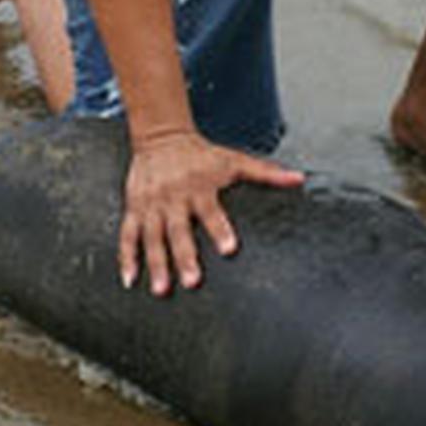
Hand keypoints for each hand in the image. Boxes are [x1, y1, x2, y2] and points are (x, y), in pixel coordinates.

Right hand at [118, 130, 303, 294]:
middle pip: (178, 230)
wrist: (161, 137)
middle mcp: (174, 198)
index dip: (220, 229)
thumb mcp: (234, 160)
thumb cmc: (202, 154)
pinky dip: (126, 258)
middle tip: (192, 282)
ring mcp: (151, 205)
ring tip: (162, 289)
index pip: (211, 211)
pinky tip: (130, 280)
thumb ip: (266, 173)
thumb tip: (299, 179)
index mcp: (199, 187)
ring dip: (155, 264)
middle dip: (184, 256)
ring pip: (151, 237)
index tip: (229, 248)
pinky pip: (127, 235)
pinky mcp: (134, 209)